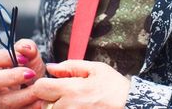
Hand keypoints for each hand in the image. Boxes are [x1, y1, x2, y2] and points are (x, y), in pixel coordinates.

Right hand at [0, 39, 44, 108]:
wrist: (38, 89)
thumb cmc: (28, 70)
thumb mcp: (30, 57)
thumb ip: (28, 48)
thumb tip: (24, 48)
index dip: (3, 57)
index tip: (23, 58)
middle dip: (11, 77)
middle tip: (31, 74)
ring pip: (2, 101)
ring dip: (24, 94)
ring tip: (38, 88)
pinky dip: (30, 106)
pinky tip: (40, 100)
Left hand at [0, 59, 129, 108]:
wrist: (131, 106)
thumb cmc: (115, 88)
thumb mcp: (96, 69)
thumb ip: (71, 66)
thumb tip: (51, 67)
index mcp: (72, 90)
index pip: (40, 87)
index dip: (44, 84)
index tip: (52, 84)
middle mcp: (68, 107)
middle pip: (43, 103)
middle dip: (51, 97)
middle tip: (67, 94)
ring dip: (59, 106)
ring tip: (75, 102)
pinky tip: (79, 107)